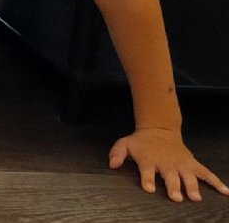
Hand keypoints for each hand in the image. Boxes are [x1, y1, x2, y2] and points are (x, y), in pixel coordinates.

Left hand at [109, 127, 228, 201]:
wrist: (159, 130)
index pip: (147, 171)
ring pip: (189, 177)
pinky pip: (206, 173)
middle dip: (173, 187)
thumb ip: (117, 154)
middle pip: (170, 177)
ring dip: (192, 187)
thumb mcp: (124, 144)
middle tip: (176, 198)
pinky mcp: (193, 164)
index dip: (148, 180)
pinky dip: (216, 182)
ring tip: (195, 198)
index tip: (150, 189)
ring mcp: (181, 164)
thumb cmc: (141, 142)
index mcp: (149, 160)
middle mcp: (167, 163)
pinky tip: (225, 192)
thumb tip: (112, 165)